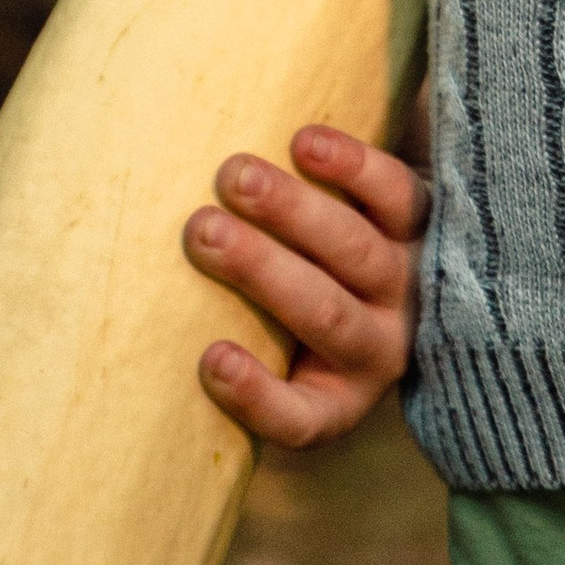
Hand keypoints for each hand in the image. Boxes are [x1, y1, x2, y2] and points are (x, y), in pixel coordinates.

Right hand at [184, 123, 428, 447]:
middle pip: (325, 315)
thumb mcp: (281, 352)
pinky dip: (353, 167)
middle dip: (261, 270)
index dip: (259, 397)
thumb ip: (235, 342)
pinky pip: (398, 194)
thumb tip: (133, 308)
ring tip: (236, 177)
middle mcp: (382, 345)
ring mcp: (411, 281)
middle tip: (201, 231)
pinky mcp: (431, 219)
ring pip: (357, 251)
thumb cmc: (307, 309)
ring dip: (294, 211)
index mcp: (338, 396)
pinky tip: (305, 144)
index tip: (212, 359)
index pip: (302, 419)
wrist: (418, 262)